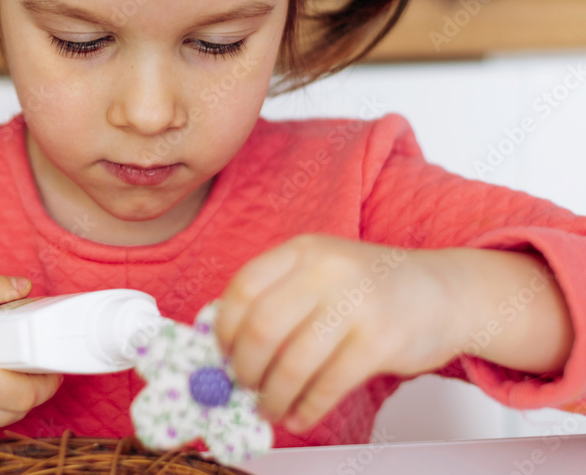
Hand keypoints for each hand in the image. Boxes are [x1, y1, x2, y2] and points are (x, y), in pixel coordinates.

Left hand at [214, 234, 468, 434]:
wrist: (445, 291)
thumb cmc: (371, 288)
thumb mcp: (321, 271)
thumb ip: (278, 295)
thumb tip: (226, 345)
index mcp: (302, 250)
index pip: (243, 288)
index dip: (224, 328)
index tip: (222, 352)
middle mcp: (325, 271)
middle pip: (261, 328)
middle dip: (244, 368)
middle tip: (243, 385)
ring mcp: (355, 304)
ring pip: (292, 363)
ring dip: (273, 396)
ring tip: (269, 408)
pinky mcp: (379, 341)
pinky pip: (328, 386)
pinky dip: (306, 409)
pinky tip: (299, 417)